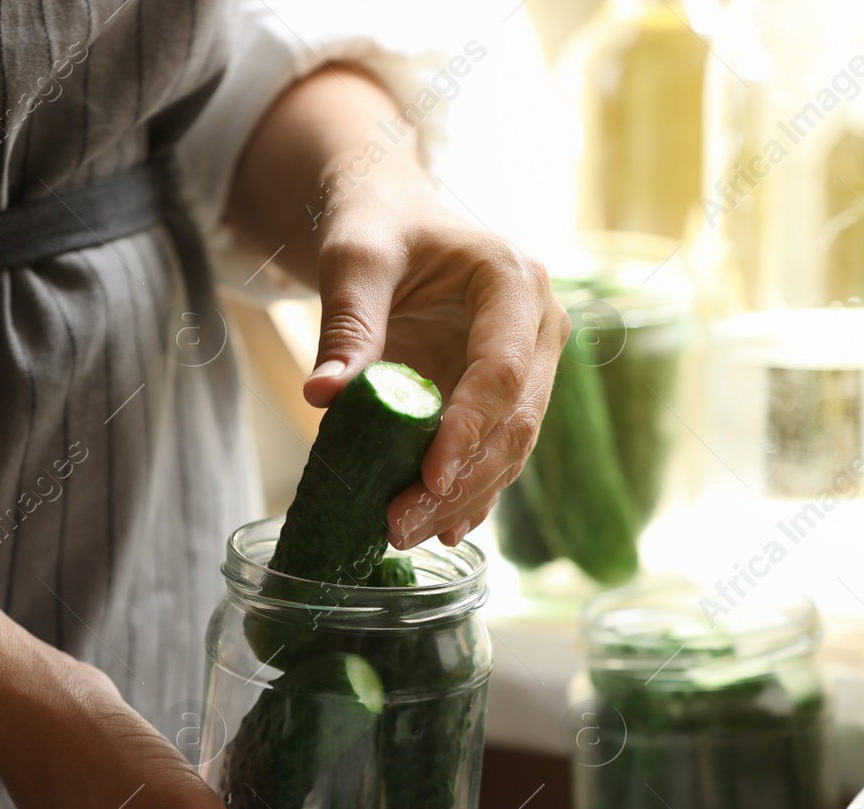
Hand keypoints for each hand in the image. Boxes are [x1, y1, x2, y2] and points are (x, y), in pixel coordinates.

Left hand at [301, 157, 568, 550]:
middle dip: (462, 479)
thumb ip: (347, 323)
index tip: (429, 478)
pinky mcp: (510, 394)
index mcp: (514, 281)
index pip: (501, 369)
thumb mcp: (354, 259)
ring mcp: (532, 364)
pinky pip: (497, 451)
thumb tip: (324, 396)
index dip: (469, 429)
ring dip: (463, 498)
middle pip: (516, 419)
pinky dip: (470, 493)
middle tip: (401, 523)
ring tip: (404, 532)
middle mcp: (539, 326)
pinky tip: (438, 528)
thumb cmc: (379, 227)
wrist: (395, 221)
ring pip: (512, 446)